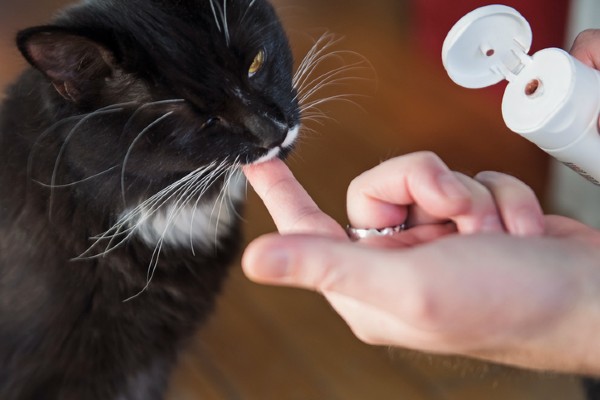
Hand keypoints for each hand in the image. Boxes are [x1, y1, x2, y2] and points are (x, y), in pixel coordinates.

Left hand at [242, 154, 599, 374]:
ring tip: (498, 234)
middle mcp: (396, 264)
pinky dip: (501, 199)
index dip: (281, 192)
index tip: (260, 161)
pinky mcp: (472, 223)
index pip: (307, 228)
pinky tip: (520, 233)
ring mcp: (436, 243)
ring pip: (431, 178)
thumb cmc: (505, 305)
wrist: (590, 297)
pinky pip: (470, 180)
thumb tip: (254, 261)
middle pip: (382, 185)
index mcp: (367, 286)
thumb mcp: (405, 284)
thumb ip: (327, 266)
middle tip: (460, 213)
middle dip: (428, 187)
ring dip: (473, 198)